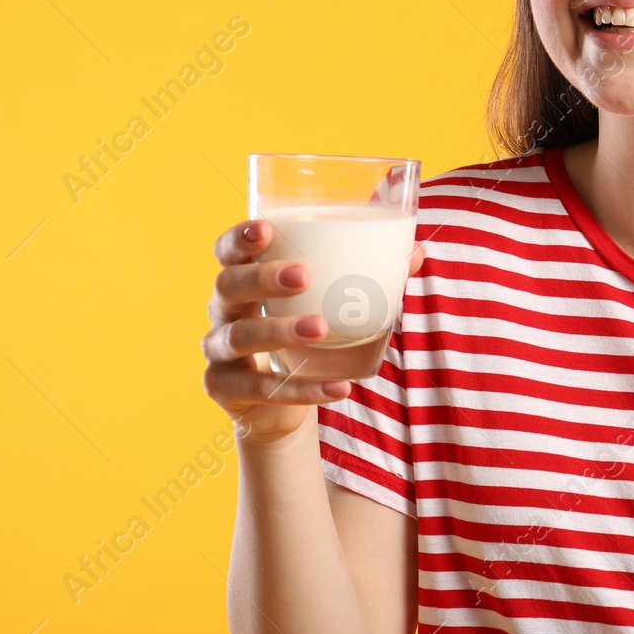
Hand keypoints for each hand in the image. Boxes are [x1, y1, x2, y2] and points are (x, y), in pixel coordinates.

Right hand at [202, 218, 424, 446]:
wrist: (279, 404)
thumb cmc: (303, 336)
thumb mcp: (326, 304)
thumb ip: (365, 275)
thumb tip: (415, 253)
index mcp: (243, 279)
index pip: (227, 251)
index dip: (239, 238)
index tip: (266, 230)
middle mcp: (222, 311)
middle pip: (228, 286)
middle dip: (262, 278)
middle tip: (304, 275)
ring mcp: (218, 352)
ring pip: (239, 337)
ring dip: (280, 330)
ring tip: (320, 328)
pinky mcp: (225, 389)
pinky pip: (261, 389)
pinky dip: (303, 390)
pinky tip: (338, 388)